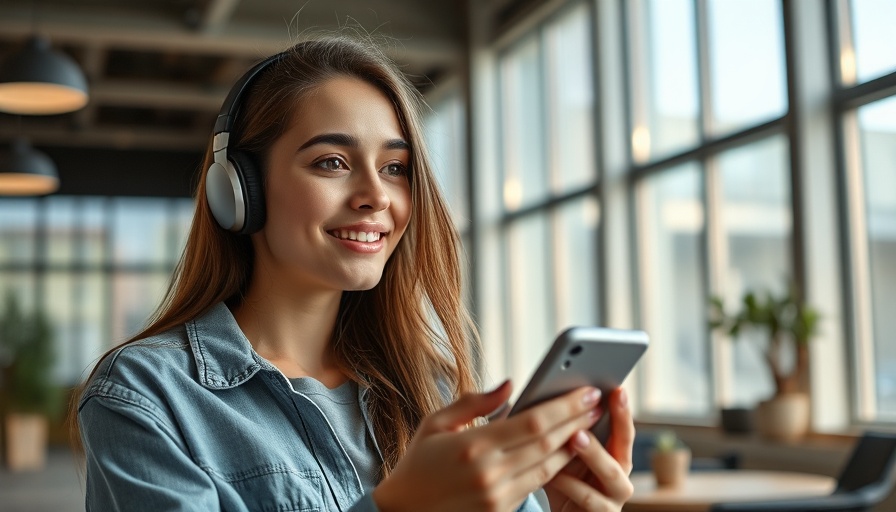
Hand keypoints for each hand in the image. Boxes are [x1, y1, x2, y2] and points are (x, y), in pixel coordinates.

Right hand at [373, 381, 602, 511]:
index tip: (587, 391)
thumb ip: (475, 403)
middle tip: (598, 401)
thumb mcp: (435, 424)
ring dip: (573, 444)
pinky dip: (557, 465)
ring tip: (590, 422)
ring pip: (549, 467)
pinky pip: (537, 484)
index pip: (533, 423)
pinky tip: (567, 448)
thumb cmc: (418, 464)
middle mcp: (490, 473)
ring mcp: (498, 497)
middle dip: (578, 421)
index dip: (565, 406)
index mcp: (473, 446)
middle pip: (548, 443)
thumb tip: (511, 385)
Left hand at [544, 388, 634, 511]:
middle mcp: (621, 475)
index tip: (618, 389)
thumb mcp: (564, 456)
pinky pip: (588, 498)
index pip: (623, 429)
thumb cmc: (562, 482)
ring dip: (593, 453)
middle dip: (615, 423)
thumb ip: (566, 433)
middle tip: (594, 407)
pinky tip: (553, 473)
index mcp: (615, 456)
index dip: (622, 410)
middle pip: (624, 445)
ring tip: (574, 437)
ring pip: (610, 472)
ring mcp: (615, 497)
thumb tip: (549, 400)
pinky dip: (569, 484)